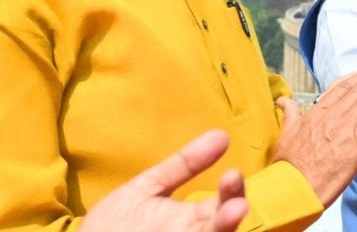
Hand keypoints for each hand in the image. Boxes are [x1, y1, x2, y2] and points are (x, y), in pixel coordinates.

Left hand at [80, 130, 247, 231]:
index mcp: (193, 218)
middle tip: (238, 205)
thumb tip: (222, 134)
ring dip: (220, 230)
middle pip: (221, 227)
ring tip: (231, 216)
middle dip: (230, 216)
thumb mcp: (149, 187)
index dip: (232, 190)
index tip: (232, 173)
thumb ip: (184, 164)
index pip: (224, 203)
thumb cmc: (118, 221)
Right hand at [273, 52, 356, 205]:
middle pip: (356, 91)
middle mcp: (331, 115)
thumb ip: (289, 115)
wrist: (293, 187)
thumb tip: (282, 100)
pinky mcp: (355, 142)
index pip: (339, 89)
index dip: (356, 78)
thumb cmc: (288, 166)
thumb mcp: (286, 135)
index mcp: (316, 113)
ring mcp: (343, 127)